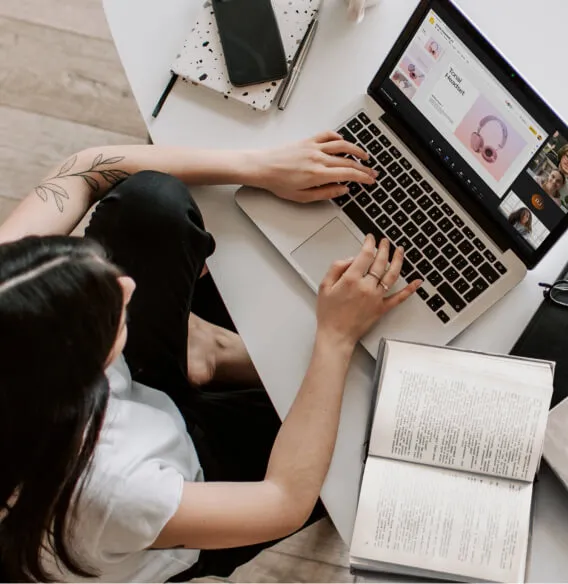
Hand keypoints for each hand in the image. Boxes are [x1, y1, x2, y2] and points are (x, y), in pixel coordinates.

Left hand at [252, 131, 377, 202]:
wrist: (262, 167)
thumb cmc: (278, 182)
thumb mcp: (302, 197)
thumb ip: (325, 193)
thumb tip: (342, 190)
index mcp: (318, 174)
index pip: (348, 174)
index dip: (363, 177)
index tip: (370, 180)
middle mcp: (318, 158)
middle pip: (348, 160)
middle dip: (363, 167)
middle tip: (371, 172)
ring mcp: (314, 147)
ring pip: (342, 145)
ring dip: (356, 150)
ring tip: (364, 156)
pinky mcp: (308, 141)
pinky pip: (328, 135)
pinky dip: (338, 138)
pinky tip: (343, 142)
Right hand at [316, 236, 421, 347]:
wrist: (336, 335)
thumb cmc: (328, 313)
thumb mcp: (324, 286)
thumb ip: (336, 268)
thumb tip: (351, 259)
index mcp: (351, 279)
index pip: (365, 255)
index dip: (369, 243)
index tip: (370, 239)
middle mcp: (366, 287)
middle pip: (380, 262)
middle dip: (384, 248)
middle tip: (385, 241)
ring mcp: (376, 298)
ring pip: (392, 275)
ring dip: (398, 260)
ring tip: (400, 251)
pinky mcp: (382, 308)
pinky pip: (399, 297)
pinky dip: (410, 289)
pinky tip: (416, 281)